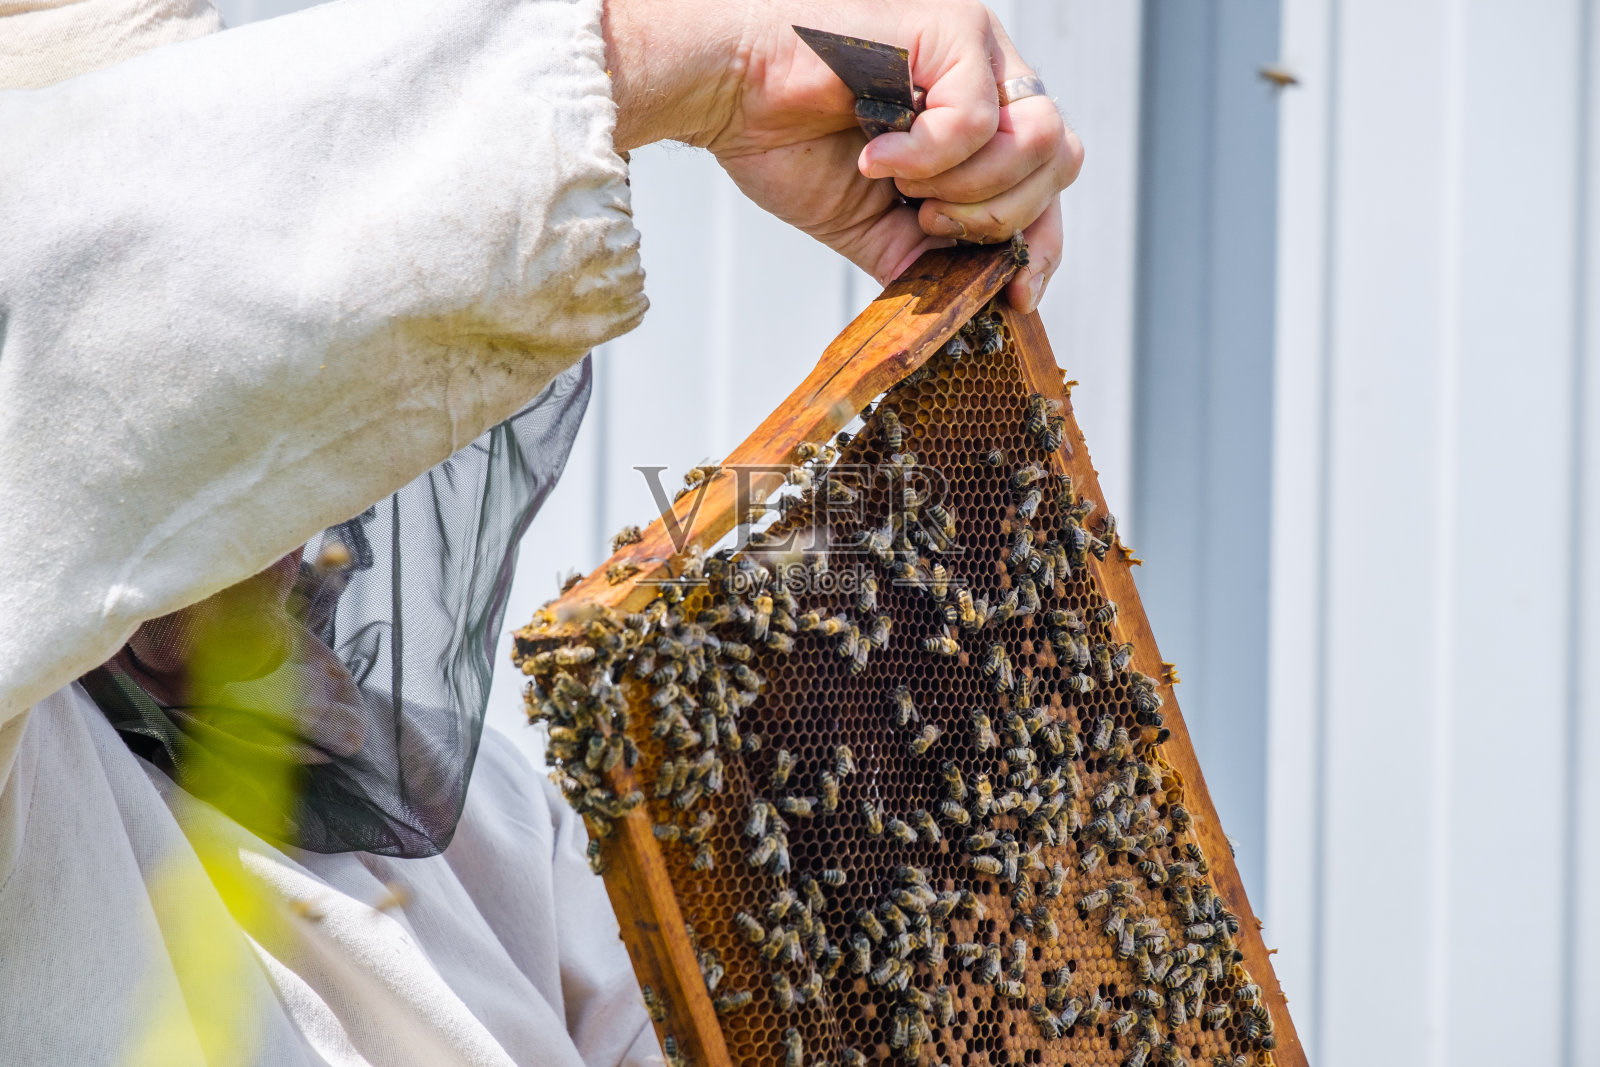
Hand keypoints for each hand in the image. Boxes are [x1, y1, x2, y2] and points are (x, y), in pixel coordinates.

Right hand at [604, 0, 1081, 312]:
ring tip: (904, 183)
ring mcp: (975, 48)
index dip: (1045, 244)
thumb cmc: (784, 142)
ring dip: (970, 186)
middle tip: (924, 217)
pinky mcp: (951, 26)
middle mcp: (989, 76)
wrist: (725, 94)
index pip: (1050, 183)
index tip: (1016, 293)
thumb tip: (979, 305)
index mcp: (979, 122)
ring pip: (1039, 138)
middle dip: (998, 216)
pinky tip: (874, 153)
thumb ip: (930, 257)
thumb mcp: (873, 225)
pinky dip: (925, 156)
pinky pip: (977, 119)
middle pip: (1061, 161)